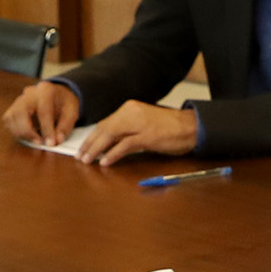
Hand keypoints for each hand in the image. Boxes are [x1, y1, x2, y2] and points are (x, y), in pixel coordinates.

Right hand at [3, 81, 81, 145]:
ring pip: (10, 117)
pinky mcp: (13, 108)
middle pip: (20, 112)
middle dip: (28, 131)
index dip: (47, 129)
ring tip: (34, 140)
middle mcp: (29, 93)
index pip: (43, 111)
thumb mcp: (72, 112)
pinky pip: (8, 120)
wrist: (57, 94)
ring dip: (20, 132)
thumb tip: (57, 140)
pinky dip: (15, 131)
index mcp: (46, 91)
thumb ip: (65, 126)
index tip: (51, 143)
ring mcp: (19, 100)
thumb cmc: (64, 102)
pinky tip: (28, 136)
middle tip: (39, 143)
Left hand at [79, 100, 201, 165]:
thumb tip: (109, 143)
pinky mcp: (147, 136)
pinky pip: (124, 145)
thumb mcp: (144, 124)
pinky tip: (105, 162)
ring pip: (111, 135)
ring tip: (87, 160)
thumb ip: (127, 130)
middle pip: (104, 128)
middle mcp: (132, 113)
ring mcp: (140, 124)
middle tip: (80, 156)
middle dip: (90, 143)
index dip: (92, 136)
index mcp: (130, 109)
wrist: (190, 126)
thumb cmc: (168, 128)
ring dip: (96, 149)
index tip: (83, 147)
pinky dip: (112, 154)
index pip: (105, 123)